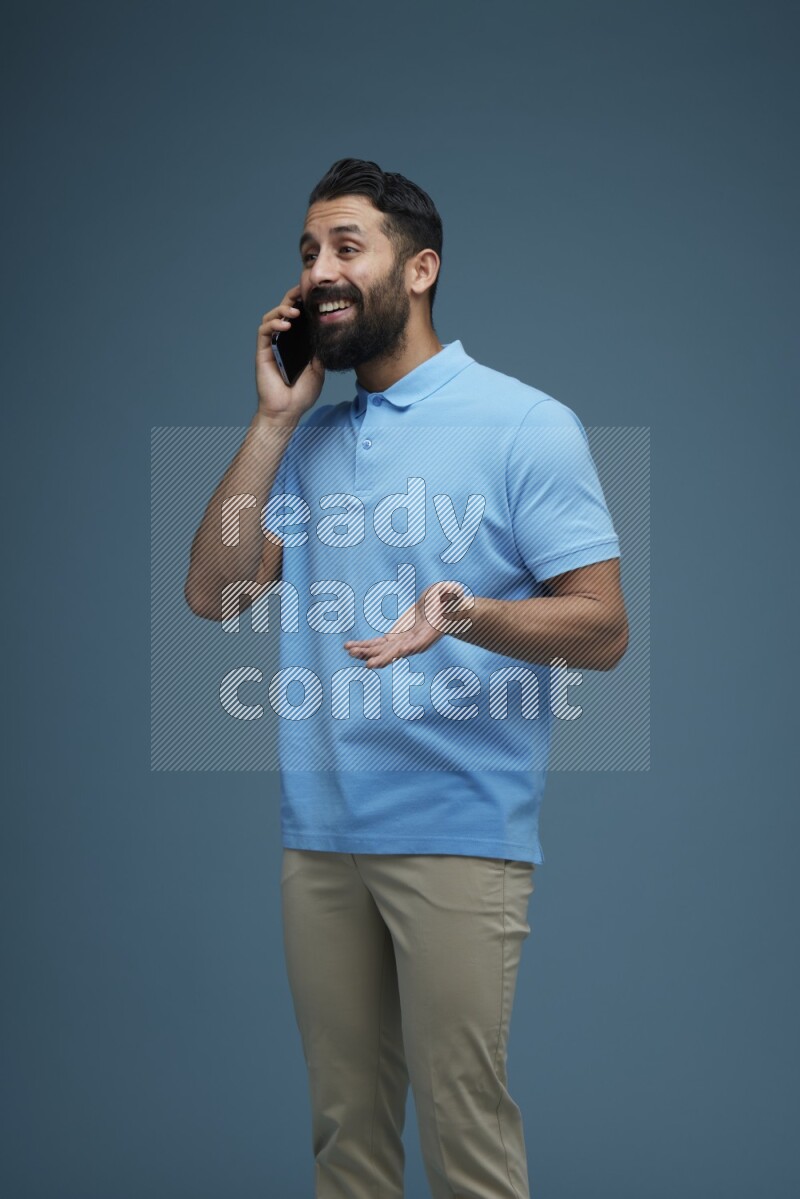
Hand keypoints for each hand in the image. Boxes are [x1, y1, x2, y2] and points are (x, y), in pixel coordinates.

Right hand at [255, 285, 323, 426]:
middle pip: (284, 311)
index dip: (303, 302)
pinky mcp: (263, 351)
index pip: (299, 317)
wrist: (288, 411)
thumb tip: (328, 331)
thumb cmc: (301, 393)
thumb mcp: (319, 368)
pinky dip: (274, 324)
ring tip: (295, 311)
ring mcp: (272, 345)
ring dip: (282, 309)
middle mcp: (283, 340)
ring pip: (271, 317)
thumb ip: (320, 350)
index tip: (315, 294)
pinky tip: (285, 325)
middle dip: (292, 298)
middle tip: (302, 291)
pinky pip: (264, 331)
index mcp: (296, 342)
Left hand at [343, 580, 472, 668]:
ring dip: (365, 652)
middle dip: (380, 657)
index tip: (393, 655)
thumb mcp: (452, 592)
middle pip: (395, 653)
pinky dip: (364, 646)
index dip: (401, 651)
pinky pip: (377, 644)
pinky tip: (349, 647)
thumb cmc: (449, 600)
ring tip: (349, 650)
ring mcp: (403, 642)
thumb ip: (452, 592)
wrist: (443, 609)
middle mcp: (414, 643)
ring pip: (381, 650)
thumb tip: (453, 591)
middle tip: (367, 664)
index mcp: (427, 635)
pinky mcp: (395, 638)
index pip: (414, 646)